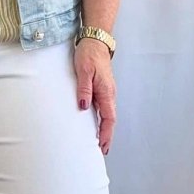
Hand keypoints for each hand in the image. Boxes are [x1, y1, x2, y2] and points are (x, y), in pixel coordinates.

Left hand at [74, 38, 115, 154]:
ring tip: (99, 143)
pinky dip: (102, 120)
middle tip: (102, 151)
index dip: (106, 134)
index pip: (109, 118)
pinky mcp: (102, 89)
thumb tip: (83, 107)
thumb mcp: (84, 71)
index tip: (102, 146)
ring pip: (107, 115)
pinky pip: (103, 108)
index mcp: (106, 92)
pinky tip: (96, 125)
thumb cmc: (89, 54)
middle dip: (107, 136)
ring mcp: (106, 92)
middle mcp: (109, 94)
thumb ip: (84, 89)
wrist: (95, 41)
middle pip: (110, 120)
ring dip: (104, 129)